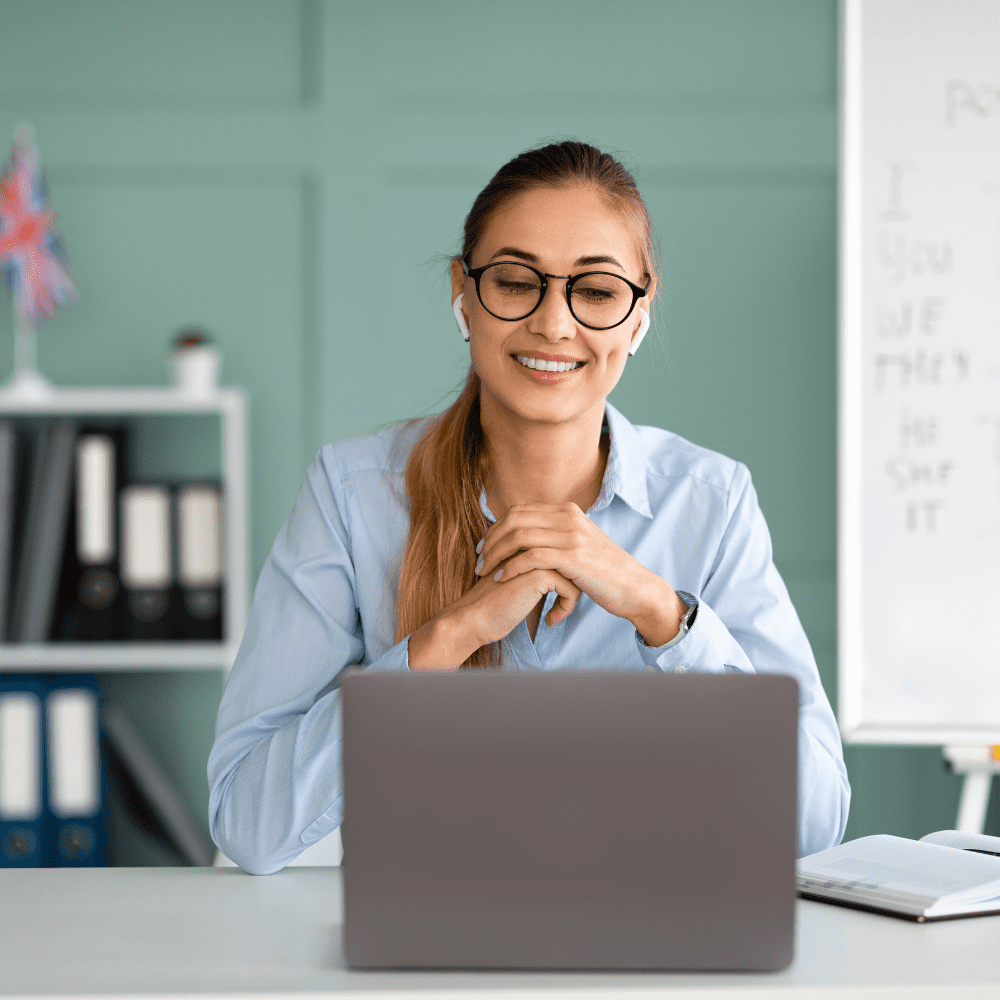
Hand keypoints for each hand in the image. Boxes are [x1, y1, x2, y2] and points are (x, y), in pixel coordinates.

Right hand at [407, 557, 581, 669]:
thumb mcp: (519, 580)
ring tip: (557, 614)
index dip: (567, 578)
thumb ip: (537, 569)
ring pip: (575, 574)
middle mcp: (535, 544)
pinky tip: (550, 621)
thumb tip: (567, 578)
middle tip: (564, 607)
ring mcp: (537, 557)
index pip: (564, 555)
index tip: (560, 599)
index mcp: (530, 543)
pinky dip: (566, 607)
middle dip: (574, 586)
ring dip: (570, 598)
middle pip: (573, 563)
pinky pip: (570, 589)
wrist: (473, 617)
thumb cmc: (494, 603)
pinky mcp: (539, 574)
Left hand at [475, 503, 687, 644]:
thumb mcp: (577, 544)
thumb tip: (526, 536)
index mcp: (567, 511)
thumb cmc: (602, 571)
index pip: (518, 511)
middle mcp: (568, 517)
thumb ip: (554, 535)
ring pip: (519, 536)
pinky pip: (532, 556)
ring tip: (485, 572)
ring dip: (496, 555)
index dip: (495, 529)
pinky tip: (503, 579)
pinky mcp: (574, 556)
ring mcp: (572, 535)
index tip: (483, 548)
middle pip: (514, 520)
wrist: (633, 586)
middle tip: (478, 561)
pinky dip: (512, 567)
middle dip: (490, 541)